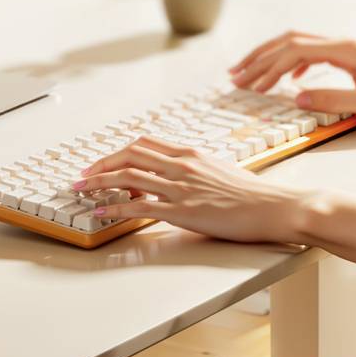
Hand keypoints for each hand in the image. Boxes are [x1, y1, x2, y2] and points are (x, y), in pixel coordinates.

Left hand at [73, 136, 302, 243]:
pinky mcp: (183, 211)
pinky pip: (139, 206)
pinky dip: (115, 207)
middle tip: (83, 175)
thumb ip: (197, 170)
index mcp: (191, 153)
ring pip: (128, 177)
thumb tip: (181, 176)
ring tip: (81, 190)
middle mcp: (182, 165)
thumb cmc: (253, 193)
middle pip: (130, 155)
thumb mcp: (221, 170)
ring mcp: (181, 187)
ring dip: (99, 182)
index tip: (103, 161)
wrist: (274, 206)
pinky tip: (102, 212)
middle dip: (101, 164)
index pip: (144, 144)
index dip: (118, 152)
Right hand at [229, 30, 355, 119]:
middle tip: (234, 76)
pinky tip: (286, 79)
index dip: (267, 66)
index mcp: (346, 49)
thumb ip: (335, 100)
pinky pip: (311, 53)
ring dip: (271, 57)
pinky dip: (290, 62)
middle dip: (259, 58)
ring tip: (249, 74)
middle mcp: (343, 43)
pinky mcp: (350, 57)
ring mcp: (346, 48)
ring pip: (298, 44)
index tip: (247, 84)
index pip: (294, 51)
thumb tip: (296, 97)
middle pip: (289, 41)